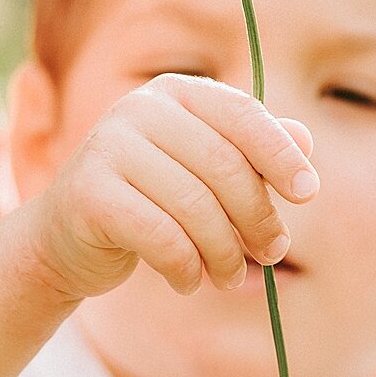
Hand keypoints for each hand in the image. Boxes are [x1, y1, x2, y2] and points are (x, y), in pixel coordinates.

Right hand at [19, 73, 317, 302]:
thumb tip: (306, 141)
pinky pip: (160, 236)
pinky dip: (185, 268)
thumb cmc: (151, 201)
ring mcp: (108, 147)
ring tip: (229, 278)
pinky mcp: (88, 193)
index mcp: (175, 94)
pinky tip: (188, 282)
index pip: (241, 115)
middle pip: (223, 166)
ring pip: (195, 207)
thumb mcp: (204, 172)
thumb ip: (252, 154)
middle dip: (257, 218)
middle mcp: (138, 109)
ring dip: (224, 253)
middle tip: (272, 254)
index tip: (308, 194)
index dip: (280, 155)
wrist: (67, 239)